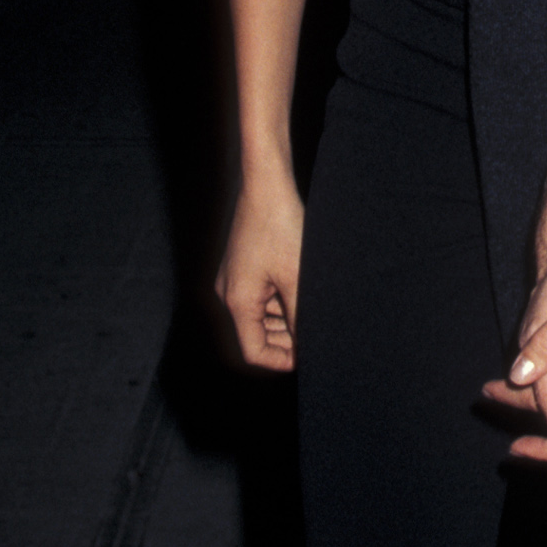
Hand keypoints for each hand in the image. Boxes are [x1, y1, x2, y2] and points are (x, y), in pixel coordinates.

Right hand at [215, 180, 303, 369]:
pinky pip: (260, 295)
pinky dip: (280, 301)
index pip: (254, 351)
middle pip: (256, 334)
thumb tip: (310, 344)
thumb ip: (301, 316)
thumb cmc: (280, 227)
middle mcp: (229, 293)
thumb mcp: (297, 277)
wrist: (266, 185)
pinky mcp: (242, 265)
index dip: (281, 361)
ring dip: (285, 320)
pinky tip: (303, 292)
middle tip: (317, 337)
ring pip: (260, 315)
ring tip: (314, 314)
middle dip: (286, 341)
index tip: (307, 358)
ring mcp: (234, 278)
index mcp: (238, 302)